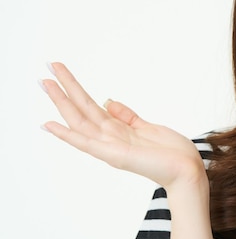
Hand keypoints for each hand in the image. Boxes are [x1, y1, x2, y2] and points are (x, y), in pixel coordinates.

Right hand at [40, 62, 205, 189]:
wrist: (188, 170)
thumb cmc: (172, 153)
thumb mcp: (148, 127)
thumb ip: (127, 116)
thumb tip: (108, 100)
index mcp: (117, 130)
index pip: (91, 105)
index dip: (76, 88)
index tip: (60, 71)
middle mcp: (110, 137)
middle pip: (81, 109)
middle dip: (64, 89)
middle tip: (46, 68)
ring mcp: (110, 147)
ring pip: (79, 120)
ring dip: (61, 102)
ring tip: (45, 83)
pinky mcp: (116, 156)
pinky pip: (87, 144)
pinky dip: (67, 135)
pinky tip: (50, 124)